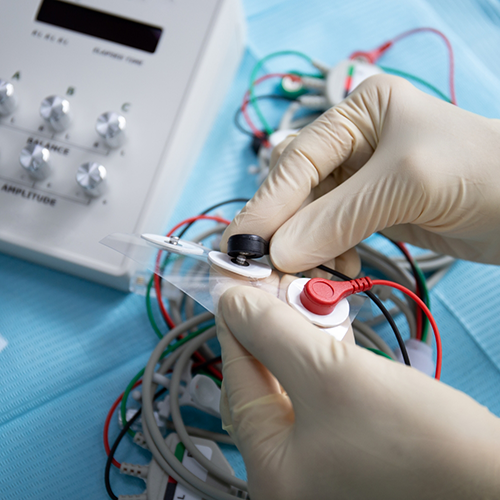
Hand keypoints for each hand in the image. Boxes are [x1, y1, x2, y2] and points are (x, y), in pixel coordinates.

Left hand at [217, 286, 499, 499]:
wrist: (494, 480)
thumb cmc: (417, 439)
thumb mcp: (331, 375)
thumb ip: (273, 333)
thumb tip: (231, 301)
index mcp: (272, 471)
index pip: (238, 382)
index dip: (235, 327)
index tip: (234, 288)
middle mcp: (289, 475)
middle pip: (263, 385)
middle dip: (271, 333)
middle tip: (277, 292)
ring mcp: (320, 466)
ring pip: (291, 387)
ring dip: (298, 343)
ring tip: (307, 307)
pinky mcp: (347, 451)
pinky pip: (317, 397)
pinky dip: (320, 362)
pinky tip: (331, 335)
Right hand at [221, 74, 499, 273]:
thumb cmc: (478, 170)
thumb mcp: (402, 183)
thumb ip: (335, 217)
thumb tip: (275, 253)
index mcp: (357, 113)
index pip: (297, 160)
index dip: (267, 204)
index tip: (242, 244)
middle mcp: (352, 145)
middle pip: (297, 190)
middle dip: (280, 230)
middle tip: (258, 268)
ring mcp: (359, 181)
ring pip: (310, 218)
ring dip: (302, 249)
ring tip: (300, 277)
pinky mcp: (369, 213)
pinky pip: (331, 236)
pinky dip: (325, 257)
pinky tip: (333, 271)